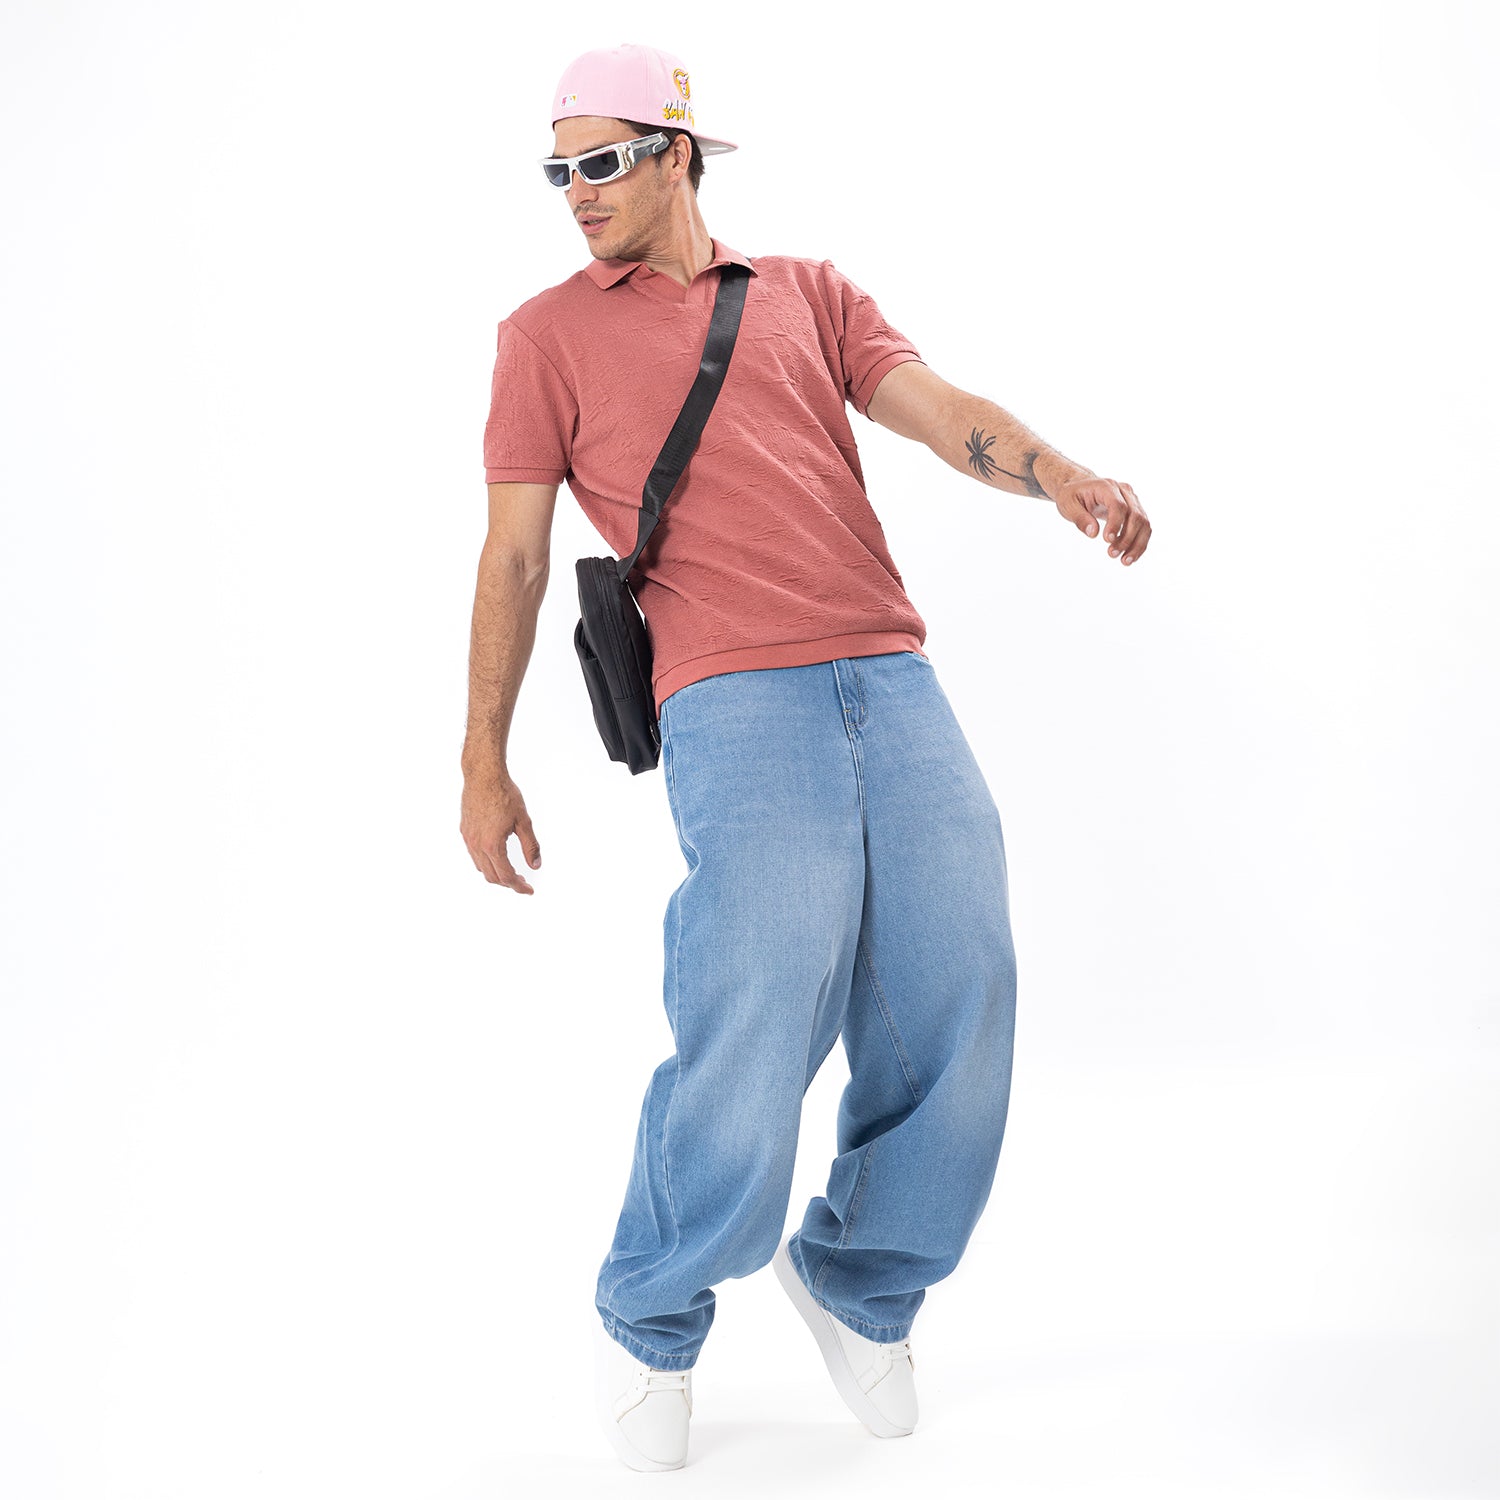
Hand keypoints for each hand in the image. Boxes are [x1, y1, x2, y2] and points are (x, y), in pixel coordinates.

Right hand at [461, 770, 541, 893]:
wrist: (483, 775)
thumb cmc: (504, 793)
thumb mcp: (524, 821)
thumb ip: (531, 846)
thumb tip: (536, 865)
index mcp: (492, 844)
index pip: (506, 876)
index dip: (519, 886)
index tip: (529, 890)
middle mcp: (477, 845)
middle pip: (492, 876)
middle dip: (508, 883)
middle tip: (523, 882)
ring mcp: (468, 838)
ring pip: (480, 867)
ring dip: (496, 874)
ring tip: (511, 871)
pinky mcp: (465, 831)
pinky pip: (473, 855)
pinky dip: (486, 862)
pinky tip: (496, 856)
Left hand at [1053, 476, 1150, 566]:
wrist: (1081, 487)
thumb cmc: (1073, 495)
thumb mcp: (1068, 505)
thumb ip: (1080, 518)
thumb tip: (1093, 534)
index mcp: (1107, 486)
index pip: (1118, 505)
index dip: (1115, 523)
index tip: (1107, 540)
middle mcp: (1124, 491)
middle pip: (1135, 515)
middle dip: (1126, 538)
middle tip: (1111, 554)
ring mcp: (1132, 500)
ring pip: (1143, 523)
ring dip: (1136, 544)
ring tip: (1124, 561)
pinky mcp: (1135, 510)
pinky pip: (1143, 527)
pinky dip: (1139, 543)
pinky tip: (1130, 557)